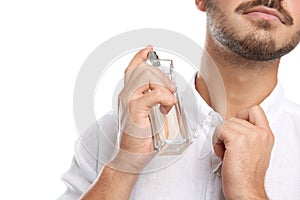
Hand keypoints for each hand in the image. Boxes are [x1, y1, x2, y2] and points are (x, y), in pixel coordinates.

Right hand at [110, 46, 176, 172]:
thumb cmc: (140, 138)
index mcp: (127, 94)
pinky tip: (166, 107)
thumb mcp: (147, 115)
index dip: (140, 56)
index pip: (132, 69)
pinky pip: (153, 94)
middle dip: (162, 76)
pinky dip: (165, 98)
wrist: (130, 156)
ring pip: (147, 77)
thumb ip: (152, 101)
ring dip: (163, 86)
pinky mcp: (134, 110)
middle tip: (171, 90)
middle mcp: (125, 94)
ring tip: (168, 101)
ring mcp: (128, 101)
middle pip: (143, 70)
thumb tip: (169, 93)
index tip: (149, 49)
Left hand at [213, 106, 273, 199]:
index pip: (255, 110)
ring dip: (220, 138)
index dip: (241, 115)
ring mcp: (250, 135)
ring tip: (226, 153)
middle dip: (227, 132)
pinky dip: (216, 142)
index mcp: (266, 135)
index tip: (235, 128)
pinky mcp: (237, 140)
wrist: (246, 191)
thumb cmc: (247, 177)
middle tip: (229, 148)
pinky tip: (223, 154)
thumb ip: (249, 136)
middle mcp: (260, 133)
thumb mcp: (255, 151)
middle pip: (234, 118)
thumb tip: (233, 127)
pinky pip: (219, 131)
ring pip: (225, 124)